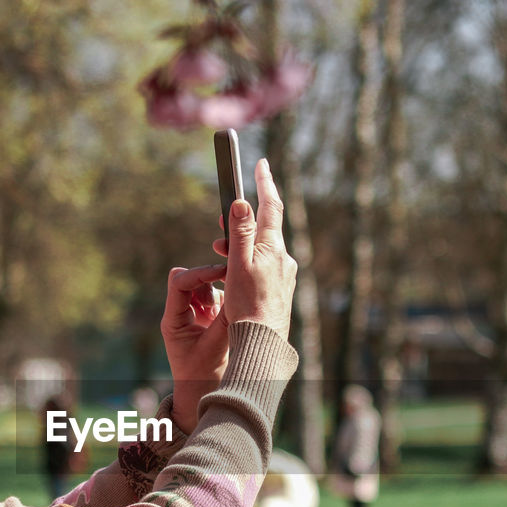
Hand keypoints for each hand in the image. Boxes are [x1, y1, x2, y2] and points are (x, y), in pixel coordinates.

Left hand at [161, 265, 229, 432]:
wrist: (202, 393)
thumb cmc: (203, 376)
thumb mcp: (216, 346)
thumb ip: (225, 319)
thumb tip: (240, 293)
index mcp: (173, 320)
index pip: (178, 283)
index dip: (200, 273)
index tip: (222, 273)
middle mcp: (180, 314)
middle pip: (189, 279)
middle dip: (209, 280)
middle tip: (228, 288)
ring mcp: (193, 315)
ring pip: (204, 286)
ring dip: (219, 292)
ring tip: (228, 313)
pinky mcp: (207, 319)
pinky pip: (216, 297)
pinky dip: (226, 300)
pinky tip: (235, 313)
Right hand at [211, 158, 296, 339]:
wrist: (264, 343)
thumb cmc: (248, 306)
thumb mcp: (238, 265)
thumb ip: (240, 232)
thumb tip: (242, 202)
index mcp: (273, 248)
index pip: (270, 206)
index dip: (264, 182)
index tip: (260, 163)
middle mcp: (284, 258)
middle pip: (263, 229)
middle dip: (241, 224)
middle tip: (221, 228)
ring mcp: (285, 274)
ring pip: (262, 250)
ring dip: (242, 248)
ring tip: (222, 262)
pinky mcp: (282, 289)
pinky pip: (265, 266)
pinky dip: (249, 263)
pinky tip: (238, 279)